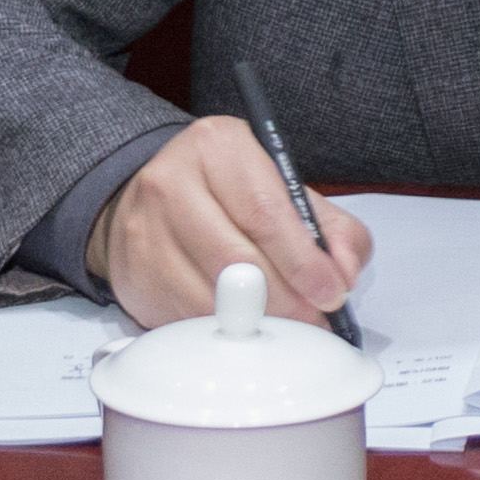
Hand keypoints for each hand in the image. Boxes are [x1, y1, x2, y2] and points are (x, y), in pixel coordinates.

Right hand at [87, 115, 376, 328]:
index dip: (302, 261)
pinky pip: (187, 319)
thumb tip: (345, 273)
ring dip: (254, 323)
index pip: (264, 211)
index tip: (330, 293)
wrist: (149, 201)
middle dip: (285, 302)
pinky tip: (240, 325)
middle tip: (314, 322)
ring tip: (282, 326)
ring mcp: (146, 231)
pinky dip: (222, 332)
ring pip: (210, 297)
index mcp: (217, 147)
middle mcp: (172, 181)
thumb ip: (331, 228)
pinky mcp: (134, 275)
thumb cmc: (229, 197)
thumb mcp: (284, 191)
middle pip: (237, 260)